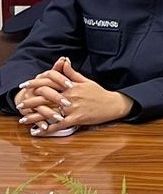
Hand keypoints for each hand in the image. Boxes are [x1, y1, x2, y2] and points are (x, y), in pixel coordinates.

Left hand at [18, 58, 132, 134]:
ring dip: (35, 117)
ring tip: (23, 119)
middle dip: (31, 101)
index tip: (25, 85)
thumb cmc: (99, 93)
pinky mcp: (76, 119)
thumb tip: (63, 61)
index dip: (35, 83)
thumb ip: (71, 72)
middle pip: (46, 98)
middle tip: (20, 104)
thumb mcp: (85, 80)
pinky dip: (47, 129)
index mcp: (71, 86)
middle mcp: (70, 96)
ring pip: (49, 112)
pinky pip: (58, 125)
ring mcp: (73, 108)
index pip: (50, 82)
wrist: (113, 104)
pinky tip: (37, 132)